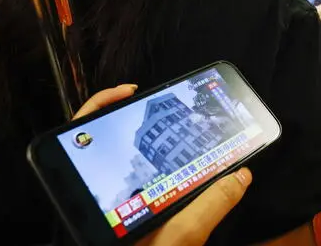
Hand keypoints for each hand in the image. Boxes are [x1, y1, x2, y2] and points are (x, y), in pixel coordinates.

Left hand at [74, 85, 252, 245]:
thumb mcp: (179, 242)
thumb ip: (209, 208)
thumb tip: (239, 176)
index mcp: (94, 198)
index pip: (81, 134)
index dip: (102, 104)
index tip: (130, 90)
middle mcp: (96, 200)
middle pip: (104, 145)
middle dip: (136, 124)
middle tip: (163, 109)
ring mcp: (108, 210)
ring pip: (123, 167)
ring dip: (151, 150)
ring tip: (176, 135)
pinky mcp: (124, 220)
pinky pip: (136, 187)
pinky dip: (156, 176)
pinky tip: (175, 175)